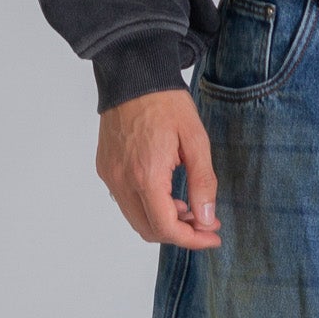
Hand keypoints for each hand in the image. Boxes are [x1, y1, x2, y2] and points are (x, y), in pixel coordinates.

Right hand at [96, 87, 220, 249]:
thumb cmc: (166, 104)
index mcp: (146, 175)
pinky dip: (148, 208)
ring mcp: (111, 176)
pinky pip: (126, 202)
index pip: (166, 228)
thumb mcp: (196, 140)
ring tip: (189, 206)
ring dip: (163, 222)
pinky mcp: (106, 169)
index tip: (212, 236)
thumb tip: (206, 218)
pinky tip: (167, 193)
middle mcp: (123, 181)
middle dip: (180, 233)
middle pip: (150, 230)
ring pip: (136, 219)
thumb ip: (202, 183)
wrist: (133, 77)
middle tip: (205, 222)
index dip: (192, 240)